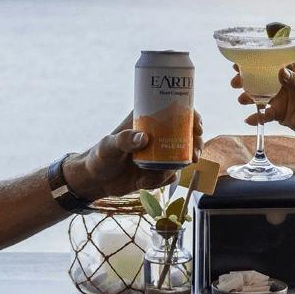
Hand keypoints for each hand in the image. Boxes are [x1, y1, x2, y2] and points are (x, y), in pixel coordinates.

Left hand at [63, 110, 206, 200]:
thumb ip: (124, 140)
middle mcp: (157, 134)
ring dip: (175, 167)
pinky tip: (143, 182)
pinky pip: (170, 175)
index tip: (197, 126)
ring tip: (154, 175)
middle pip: (187, 135)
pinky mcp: (158, 170)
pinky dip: (161, 181)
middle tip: (194, 155)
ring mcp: (159, 153)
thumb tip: (144, 138)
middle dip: (194, 145)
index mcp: (147, 119)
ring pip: (182, 157)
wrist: (97, 181)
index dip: (192, 116)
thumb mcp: (109, 145)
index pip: (176, 112)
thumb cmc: (100, 157)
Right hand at [234, 62, 294, 142]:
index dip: (255, 61)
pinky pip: (265, 115)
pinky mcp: (279, 114)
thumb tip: (280, 71)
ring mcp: (279, 99)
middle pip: (259, 80)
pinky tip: (250, 119)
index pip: (270, 64)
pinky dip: (257, 117)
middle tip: (235, 82)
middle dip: (245, 80)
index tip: (239, 62)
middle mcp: (281, 84)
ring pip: (259, 97)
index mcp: (290, 72)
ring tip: (242, 100)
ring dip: (248, 98)